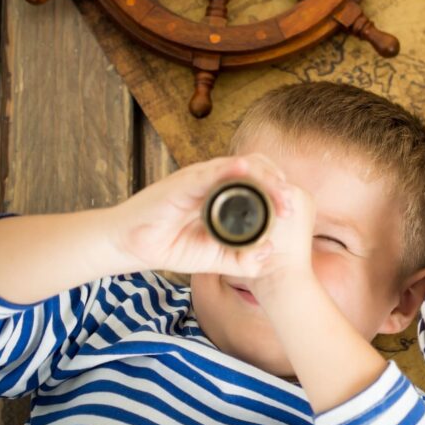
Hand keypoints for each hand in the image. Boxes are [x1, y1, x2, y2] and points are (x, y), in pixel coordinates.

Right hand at [108, 154, 303, 277]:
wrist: (132, 247)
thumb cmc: (170, 246)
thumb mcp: (213, 257)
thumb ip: (239, 258)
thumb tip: (269, 255)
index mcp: (224, 195)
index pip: (259, 183)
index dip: (278, 193)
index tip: (292, 212)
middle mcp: (215, 182)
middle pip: (255, 170)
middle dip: (276, 184)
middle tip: (290, 206)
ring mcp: (199, 178)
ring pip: (238, 166)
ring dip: (262, 177)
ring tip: (279, 191)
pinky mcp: (182, 182)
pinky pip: (208, 171)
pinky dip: (227, 168)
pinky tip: (243, 169)